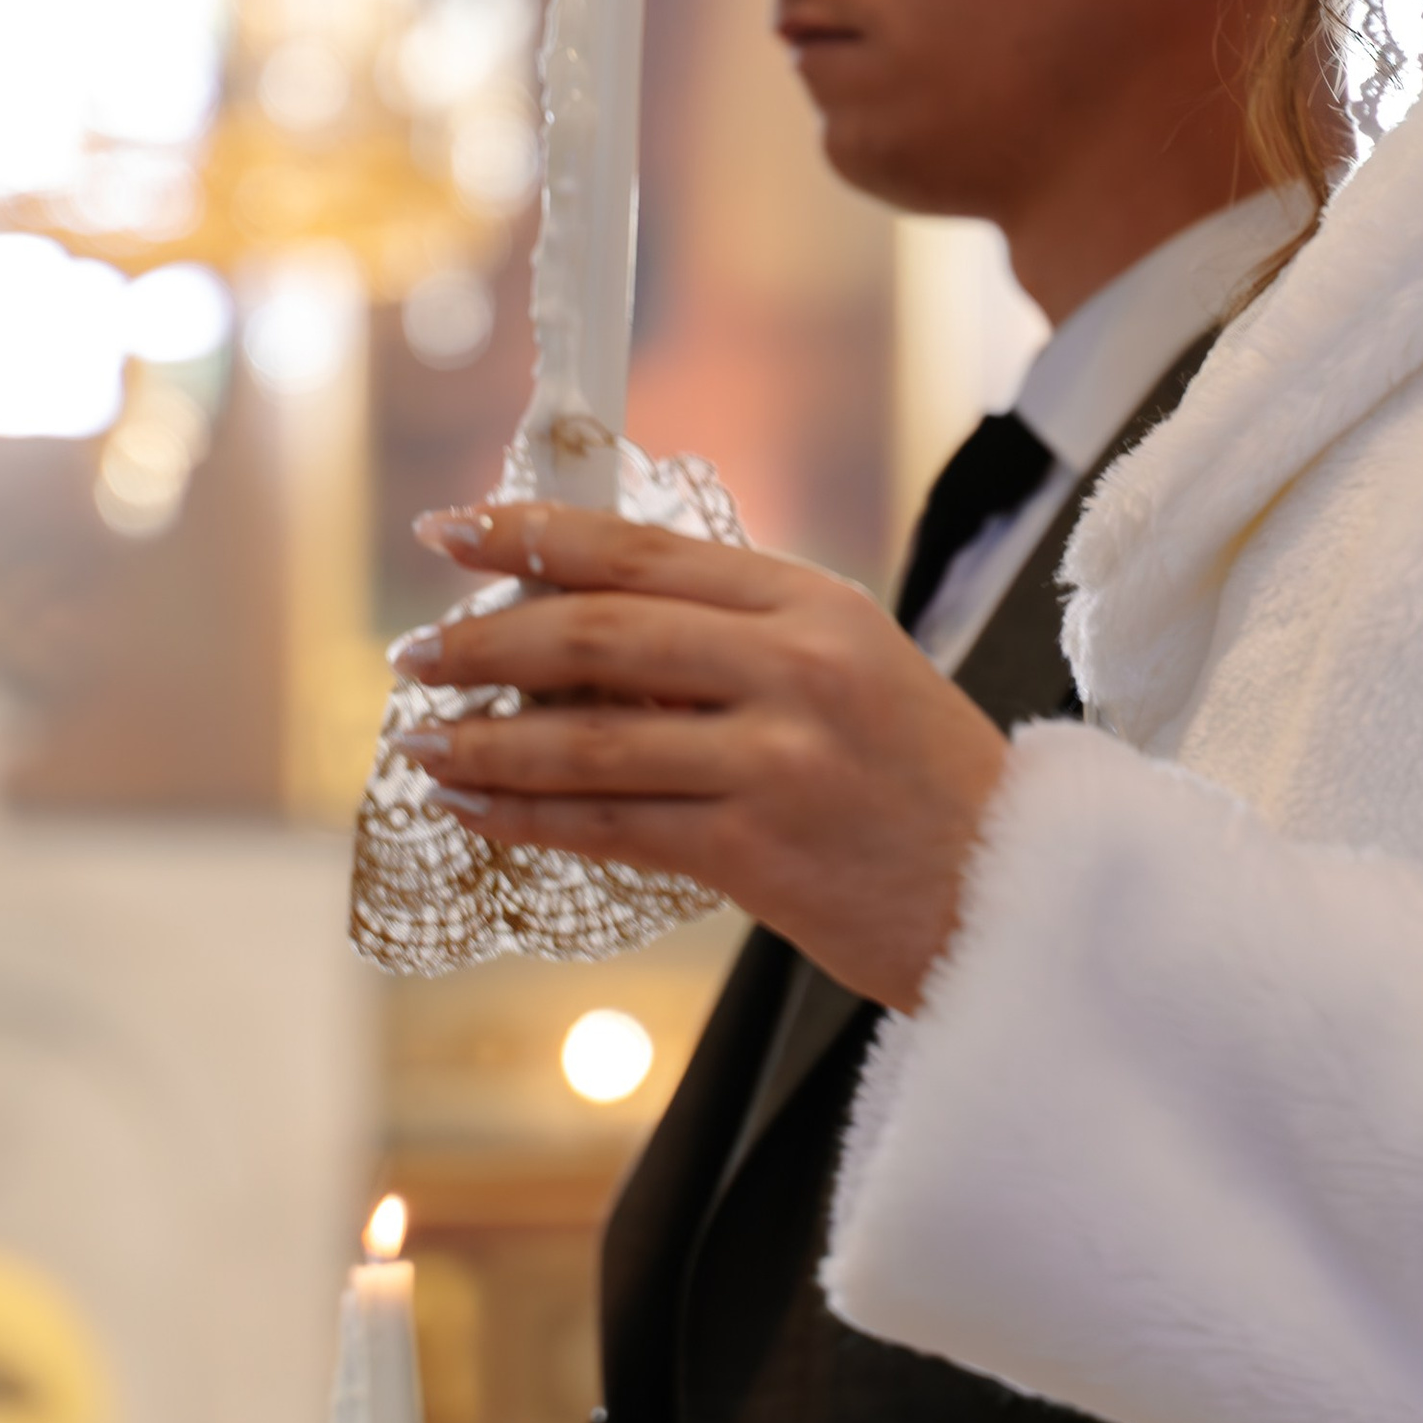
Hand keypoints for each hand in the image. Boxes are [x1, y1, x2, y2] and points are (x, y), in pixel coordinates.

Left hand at [395, 503, 1010, 1010]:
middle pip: (602, 632)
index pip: (643, 550)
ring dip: (485, 738)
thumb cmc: (916, 778)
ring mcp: (778, 757)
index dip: (532, 535)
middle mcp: (796, 665)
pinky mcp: (759, 850)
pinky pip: (610, 825)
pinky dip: (527, 814)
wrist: (1009, 893)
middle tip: (413, 651)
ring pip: (590, 736)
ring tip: (419, 740)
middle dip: (486, 638)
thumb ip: (736, 634)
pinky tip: (476, 807)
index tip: (450, 530)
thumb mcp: (850, 664)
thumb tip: (575, 624)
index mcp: (813, 601)